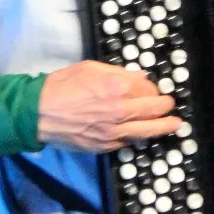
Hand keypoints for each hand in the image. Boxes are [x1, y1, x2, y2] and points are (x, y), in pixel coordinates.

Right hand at [38, 60, 181, 153]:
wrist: (39, 113)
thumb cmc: (62, 85)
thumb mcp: (90, 68)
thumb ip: (119, 72)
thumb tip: (141, 78)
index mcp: (117, 87)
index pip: (148, 89)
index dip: (154, 89)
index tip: (154, 90)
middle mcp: (120, 111)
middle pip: (154, 111)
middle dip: (166, 108)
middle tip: (170, 106)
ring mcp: (113, 131)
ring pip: (147, 131)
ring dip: (164, 127)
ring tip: (175, 125)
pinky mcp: (105, 146)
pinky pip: (128, 142)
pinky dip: (136, 137)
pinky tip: (141, 134)